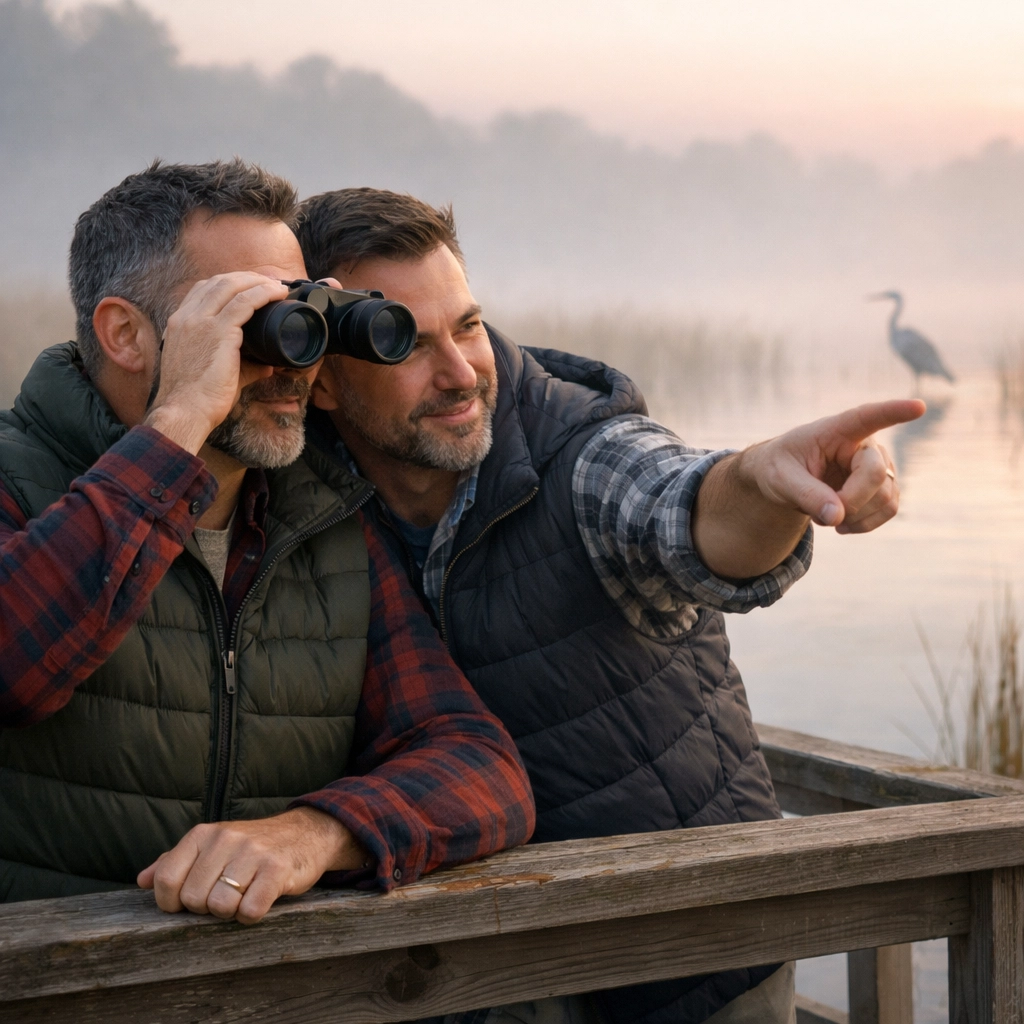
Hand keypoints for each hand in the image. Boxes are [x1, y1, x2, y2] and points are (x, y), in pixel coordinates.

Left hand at [136, 807, 370, 924]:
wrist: (305, 833)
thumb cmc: (253, 847)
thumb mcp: (213, 846)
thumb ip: (176, 861)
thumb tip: (142, 881)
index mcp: (204, 834)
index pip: (166, 881)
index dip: (173, 903)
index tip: (190, 902)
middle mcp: (226, 839)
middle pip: (193, 899)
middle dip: (207, 908)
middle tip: (226, 895)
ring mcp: (253, 853)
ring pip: (220, 907)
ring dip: (231, 911)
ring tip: (244, 895)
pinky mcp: (277, 869)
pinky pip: (250, 911)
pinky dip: (253, 914)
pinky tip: (262, 898)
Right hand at [143, 273, 290, 453]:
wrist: (185, 411)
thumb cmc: (198, 399)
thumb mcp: (216, 374)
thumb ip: (243, 367)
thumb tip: (266, 366)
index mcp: (179, 323)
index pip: (203, 290)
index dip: (229, 283)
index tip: (251, 287)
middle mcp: (186, 317)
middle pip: (218, 281)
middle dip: (247, 278)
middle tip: (269, 283)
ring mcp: (200, 321)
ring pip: (231, 286)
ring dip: (258, 282)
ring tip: (278, 286)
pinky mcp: (218, 332)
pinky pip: (244, 302)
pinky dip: (263, 294)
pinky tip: (277, 294)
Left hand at [693, 399, 924, 578]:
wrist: (786, 480)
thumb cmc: (780, 468)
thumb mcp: (780, 479)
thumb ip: (805, 494)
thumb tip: (837, 516)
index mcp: (837, 430)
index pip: (868, 417)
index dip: (894, 411)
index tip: (919, 406)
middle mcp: (865, 444)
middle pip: (875, 474)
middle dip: (849, 501)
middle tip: (820, 514)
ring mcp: (879, 465)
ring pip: (886, 497)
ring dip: (856, 516)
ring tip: (826, 517)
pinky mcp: (884, 487)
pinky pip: (890, 509)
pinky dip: (865, 524)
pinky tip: (842, 524)